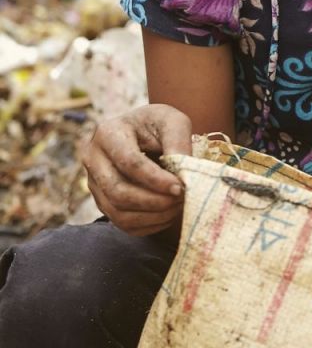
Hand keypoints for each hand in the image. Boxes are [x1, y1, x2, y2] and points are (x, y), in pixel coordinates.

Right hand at [82, 104, 192, 235]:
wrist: (144, 133)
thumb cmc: (159, 125)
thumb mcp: (173, 122)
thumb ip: (178, 143)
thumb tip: (182, 174)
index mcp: (108, 133)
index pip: (129, 162)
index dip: (155, 179)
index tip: (180, 187)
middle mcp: (93, 159)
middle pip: (117, 191)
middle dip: (153, 201)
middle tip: (181, 199)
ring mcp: (93, 183)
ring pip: (117, 212)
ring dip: (152, 216)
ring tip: (177, 207)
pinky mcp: (101, 201)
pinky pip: (121, 223)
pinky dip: (147, 225)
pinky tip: (167, 215)